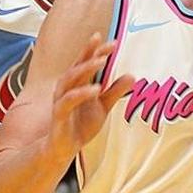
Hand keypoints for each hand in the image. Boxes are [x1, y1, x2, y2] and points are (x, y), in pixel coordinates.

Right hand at [48, 34, 134, 158]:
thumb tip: (133, 76)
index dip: (98, 50)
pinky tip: (96, 89)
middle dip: (91, 53)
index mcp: (76, 83)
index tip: (114, 42)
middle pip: (78, 65)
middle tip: (108, 46)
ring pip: (70, 78)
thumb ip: (115, 91)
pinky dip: (81, 93)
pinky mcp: (59, 114)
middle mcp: (67, 87)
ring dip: (86, 68)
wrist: (64, 149)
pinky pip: (68, 100)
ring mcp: (61, 99)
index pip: (86, 62)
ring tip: (102, 61)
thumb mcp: (103, 107)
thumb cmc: (80, 125)